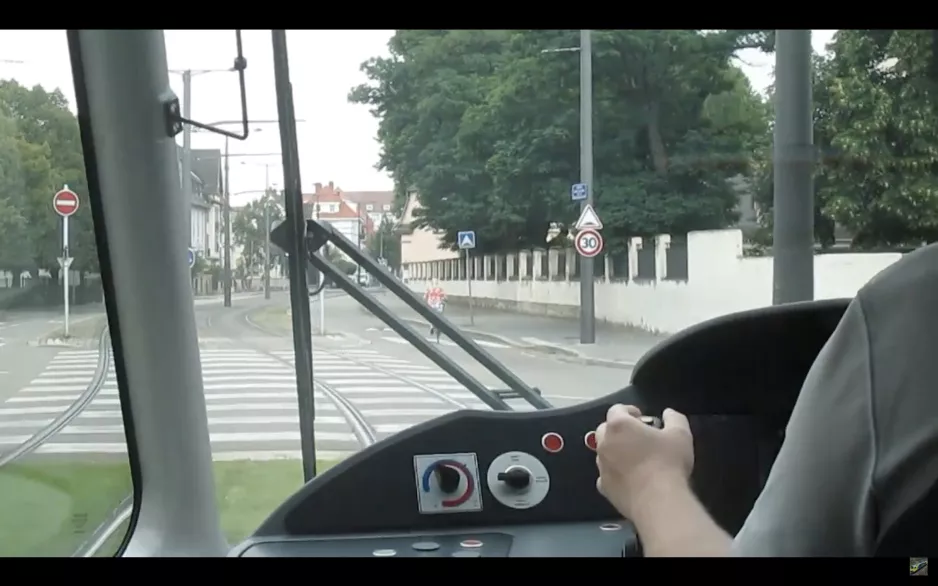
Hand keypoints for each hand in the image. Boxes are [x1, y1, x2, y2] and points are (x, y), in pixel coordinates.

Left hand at [595, 404, 693, 519]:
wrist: (658, 501)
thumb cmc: (668, 462)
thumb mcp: (680, 435)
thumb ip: (674, 418)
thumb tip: (668, 413)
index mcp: (619, 426)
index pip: (616, 410)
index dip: (629, 411)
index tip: (642, 418)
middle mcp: (605, 443)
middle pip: (605, 430)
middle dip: (619, 430)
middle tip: (638, 437)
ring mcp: (602, 466)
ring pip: (603, 453)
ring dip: (615, 451)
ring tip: (635, 458)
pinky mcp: (604, 487)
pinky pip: (606, 475)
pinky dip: (615, 473)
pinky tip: (630, 478)